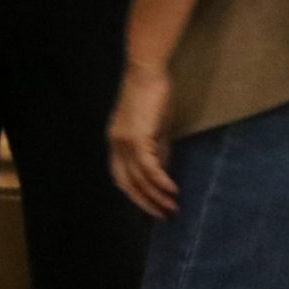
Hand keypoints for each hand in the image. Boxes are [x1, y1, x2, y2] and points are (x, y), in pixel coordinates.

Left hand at [109, 64, 179, 218]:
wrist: (146, 72)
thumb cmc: (152, 96)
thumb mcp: (153, 129)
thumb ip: (155, 150)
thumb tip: (162, 172)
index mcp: (115, 142)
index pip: (121, 177)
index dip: (135, 195)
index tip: (152, 208)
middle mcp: (115, 144)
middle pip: (126, 184)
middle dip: (145, 203)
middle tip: (164, 216)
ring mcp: (124, 142)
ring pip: (139, 179)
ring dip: (156, 197)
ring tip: (173, 208)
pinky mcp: (137, 138)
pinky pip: (148, 168)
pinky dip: (160, 182)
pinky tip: (173, 190)